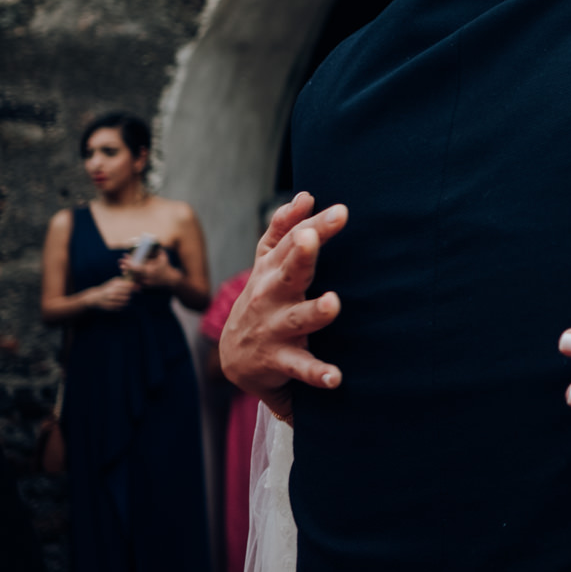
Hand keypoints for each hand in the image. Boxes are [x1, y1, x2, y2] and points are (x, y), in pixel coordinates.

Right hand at [85, 277, 138, 310]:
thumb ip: (126, 281)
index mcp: (114, 285)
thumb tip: (138, 285)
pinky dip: (122, 305)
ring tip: (124, 298)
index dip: (135, 287)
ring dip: (127, 299)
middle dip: (130, 294)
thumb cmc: (108, 288)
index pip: (129, 286)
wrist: (95, 297)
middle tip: (128, 294)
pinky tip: (119, 302)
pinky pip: (121, 307)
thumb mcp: (114, 282)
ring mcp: (111, 300)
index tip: (138, 289)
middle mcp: (112, 292)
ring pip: (126, 301)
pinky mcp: (110, 307)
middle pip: (128, 294)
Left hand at [119, 254, 175, 287]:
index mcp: (150, 270)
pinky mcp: (145, 286)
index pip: (136, 267)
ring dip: (127, 272)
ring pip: (132, 277)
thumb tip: (151, 241)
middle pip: (132, 272)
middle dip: (125, 267)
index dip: (128, 262)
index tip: (124, 257)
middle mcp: (146, 278)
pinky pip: (135, 282)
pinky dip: (131, 277)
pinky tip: (127, 273)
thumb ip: (156, 250)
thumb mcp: (163, 257)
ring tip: (122, 267)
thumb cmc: (166, 267)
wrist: (171, 280)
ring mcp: (145, 283)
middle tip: (121, 262)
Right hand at [219, 192, 349, 420]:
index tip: (335, 209)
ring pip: (296, 319)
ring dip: (314, 312)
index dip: (309, 224)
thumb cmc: (263, 298)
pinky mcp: (279, 361)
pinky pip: (300, 368)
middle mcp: (270, 296)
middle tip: (311, 238)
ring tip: (333, 304)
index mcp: (271, 270)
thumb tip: (306, 194)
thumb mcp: (267, 263)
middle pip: (289, 272)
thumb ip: (284, 229)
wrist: (235, 357)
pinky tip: (336, 377)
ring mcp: (274, 329)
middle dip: (300, 255)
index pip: (289, 242)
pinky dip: (317, 373)